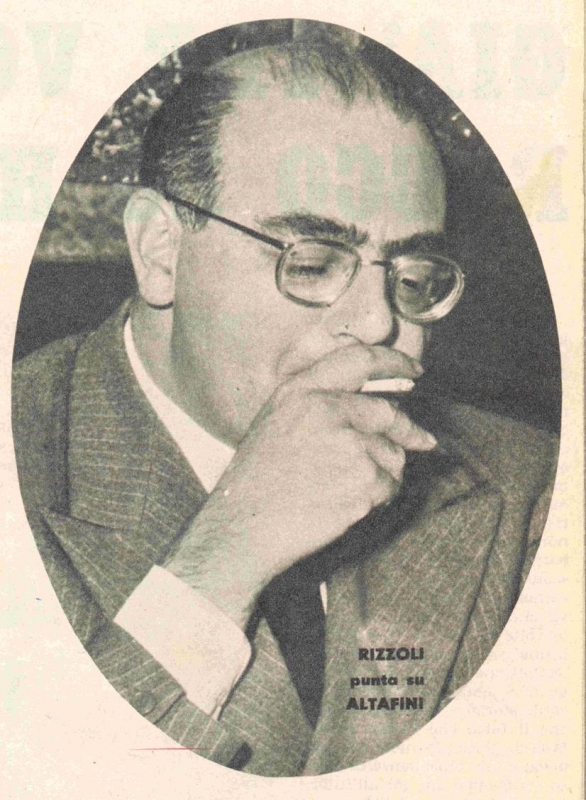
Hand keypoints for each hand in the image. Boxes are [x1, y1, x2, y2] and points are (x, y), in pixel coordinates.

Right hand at [165, 344, 435, 628]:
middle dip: (410, 429)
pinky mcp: (364, 479)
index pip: (360, 360)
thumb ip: (318, 403)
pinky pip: (390, 486)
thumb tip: (376, 405)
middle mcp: (326, 409)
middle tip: (424, 440)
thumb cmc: (256, 482)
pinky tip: (346, 505)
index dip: (395, 362)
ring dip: (383, 472)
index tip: (415, 370)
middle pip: (388, 412)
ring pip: (392, 454)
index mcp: (301, 390)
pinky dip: (378, 498)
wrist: (243, 528)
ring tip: (345, 488)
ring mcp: (348, 444)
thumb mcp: (276, 422)